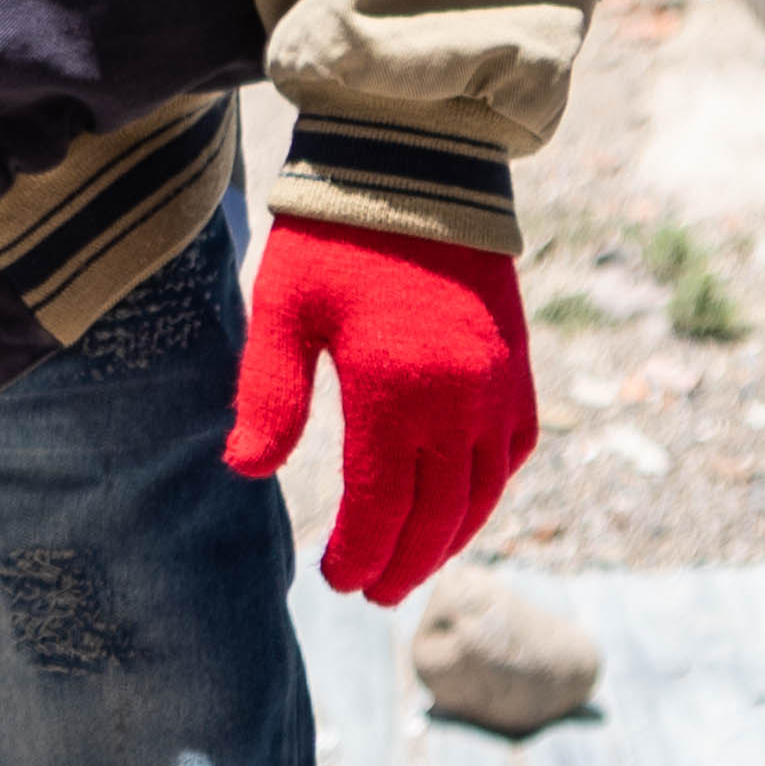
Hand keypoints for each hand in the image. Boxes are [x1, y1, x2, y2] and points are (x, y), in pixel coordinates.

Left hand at [224, 216, 536, 605]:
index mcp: (395, 390)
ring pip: (483, 493)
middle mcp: (460, 399)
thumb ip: (269, 397)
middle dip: (405, 562)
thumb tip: (246, 472)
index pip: (381, 502)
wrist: (415, 170)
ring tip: (411, 568)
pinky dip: (487, 493)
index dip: (361, 551)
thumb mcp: (283, 312)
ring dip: (450, 539)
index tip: (336, 580)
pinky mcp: (519, 370)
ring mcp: (499, 387)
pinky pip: (512, 453)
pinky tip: (459, 509)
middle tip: (374, 595)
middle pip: (438, 513)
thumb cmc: (334, 238)